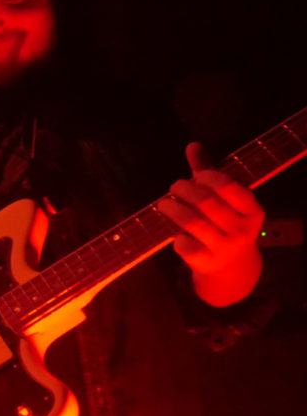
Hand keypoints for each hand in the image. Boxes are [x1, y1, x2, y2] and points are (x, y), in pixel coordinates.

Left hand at [157, 143, 263, 301]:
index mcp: (252, 210)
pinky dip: (175, 237)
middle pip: (205, 201)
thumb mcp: (225, 201)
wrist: (233, 269)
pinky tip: (176, 234)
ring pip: (192, 222)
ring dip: (172, 209)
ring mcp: (225, 248)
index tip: (195, 176)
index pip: (229, 186)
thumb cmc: (226, 225)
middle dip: (183, 189)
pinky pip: (184, 245)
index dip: (207, 176)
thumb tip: (192, 145)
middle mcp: (242, 229)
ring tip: (164, 204)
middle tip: (174, 188)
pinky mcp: (207, 263)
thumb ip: (209, 173)